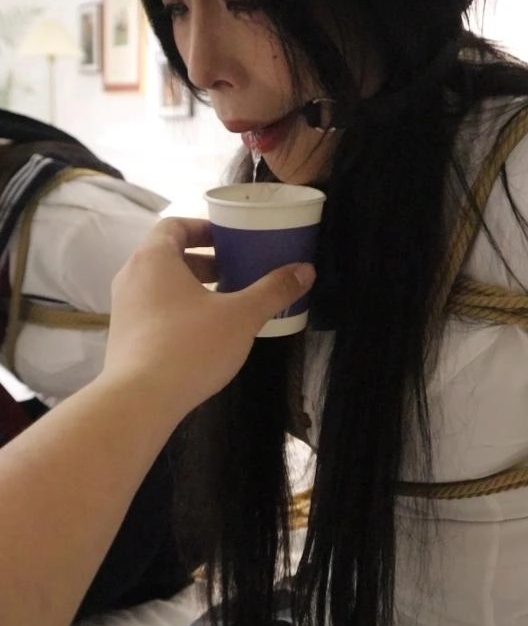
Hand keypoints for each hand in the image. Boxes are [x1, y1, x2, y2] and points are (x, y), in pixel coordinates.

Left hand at [101, 216, 314, 424]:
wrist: (140, 400)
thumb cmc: (190, 346)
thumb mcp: (241, 316)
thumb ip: (273, 291)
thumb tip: (306, 270)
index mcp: (154, 259)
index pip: (174, 225)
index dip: (203, 228)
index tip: (230, 239)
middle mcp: (132, 276)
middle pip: (168, 255)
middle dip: (204, 261)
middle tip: (235, 271)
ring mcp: (123, 308)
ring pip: (160, 285)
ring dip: (191, 288)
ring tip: (224, 303)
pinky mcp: (123, 337)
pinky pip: (153, 311)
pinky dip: (177, 311)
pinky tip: (203, 334)